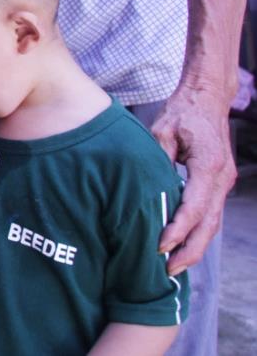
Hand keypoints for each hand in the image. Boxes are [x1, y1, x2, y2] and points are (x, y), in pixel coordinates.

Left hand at [150, 84, 235, 274]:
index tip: (160, 246)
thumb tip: (145, 184)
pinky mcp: (219, 183)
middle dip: (189, 250)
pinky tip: (182, 245)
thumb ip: (157, 157)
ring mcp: (224, 182)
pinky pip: (210, 214)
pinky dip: (197, 232)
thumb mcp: (163, 130)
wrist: (207, 98)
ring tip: (173, 266)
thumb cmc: (183, 112)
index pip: (194, 207)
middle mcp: (222, 179)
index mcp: (209, 167)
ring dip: (195, 246)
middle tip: (167, 271)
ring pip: (212, 223)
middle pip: (209, 224)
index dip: (177, 230)